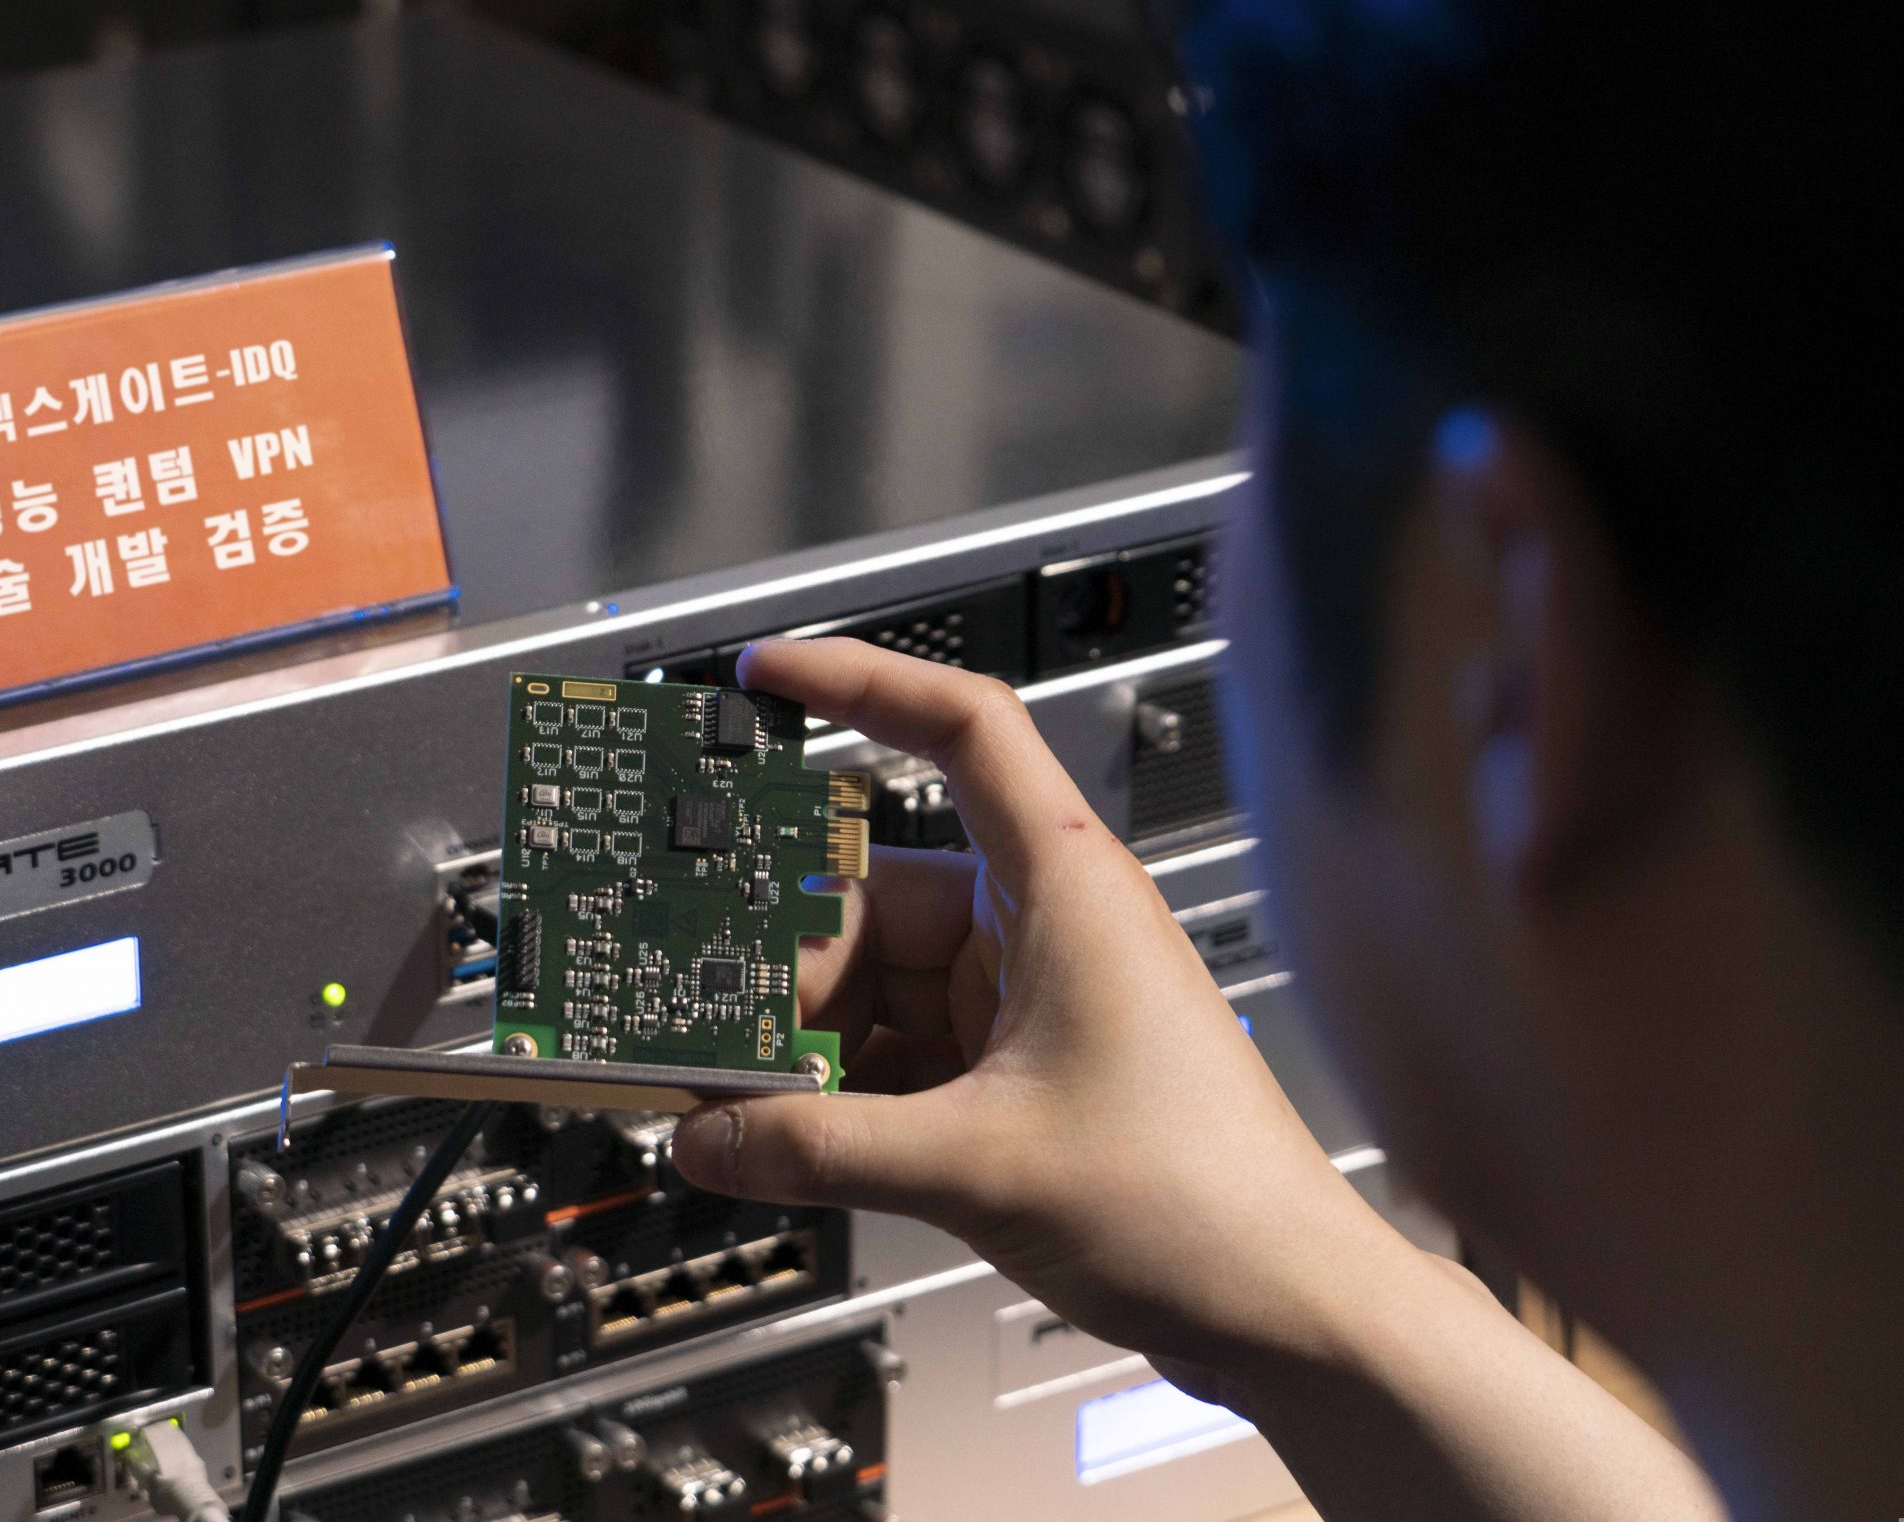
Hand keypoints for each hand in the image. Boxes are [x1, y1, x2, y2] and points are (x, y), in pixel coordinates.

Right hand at [669, 638, 1423, 1385]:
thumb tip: (710, 1136)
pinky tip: (784, 1134)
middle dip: (782, 960)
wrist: (1285, 1309)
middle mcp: (1043, 926)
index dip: (860, 681)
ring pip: (875, 987)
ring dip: (803, 1041)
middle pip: (871, 897)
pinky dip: (838, 1090)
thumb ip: (821, 1149)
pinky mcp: (1017, 1075)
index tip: (766, 673)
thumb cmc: (1205, 1202)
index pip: (960, 729)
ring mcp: (1028, 1001)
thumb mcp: (978, 1166)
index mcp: (1065, 886)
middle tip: (695, 1007)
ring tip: (728, 1093)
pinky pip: (896, 1054)